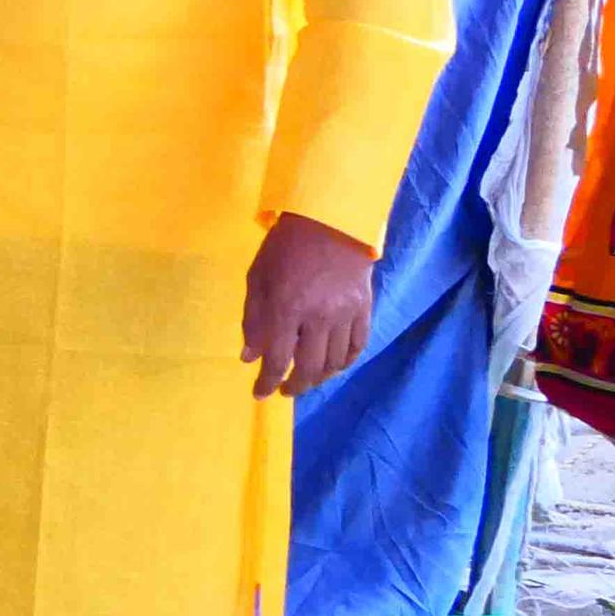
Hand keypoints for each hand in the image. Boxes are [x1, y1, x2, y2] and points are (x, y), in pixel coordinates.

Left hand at [240, 213, 376, 398]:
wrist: (331, 220)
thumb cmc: (285, 247)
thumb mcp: (257, 278)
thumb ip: (253, 320)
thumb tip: (249, 357)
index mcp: (286, 308)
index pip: (277, 359)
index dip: (267, 382)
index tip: (260, 394)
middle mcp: (318, 317)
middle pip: (309, 367)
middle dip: (295, 385)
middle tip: (285, 390)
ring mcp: (346, 314)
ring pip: (335, 362)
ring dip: (319, 378)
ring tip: (307, 379)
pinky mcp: (365, 309)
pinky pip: (357, 346)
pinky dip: (345, 362)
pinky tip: (333, 367)